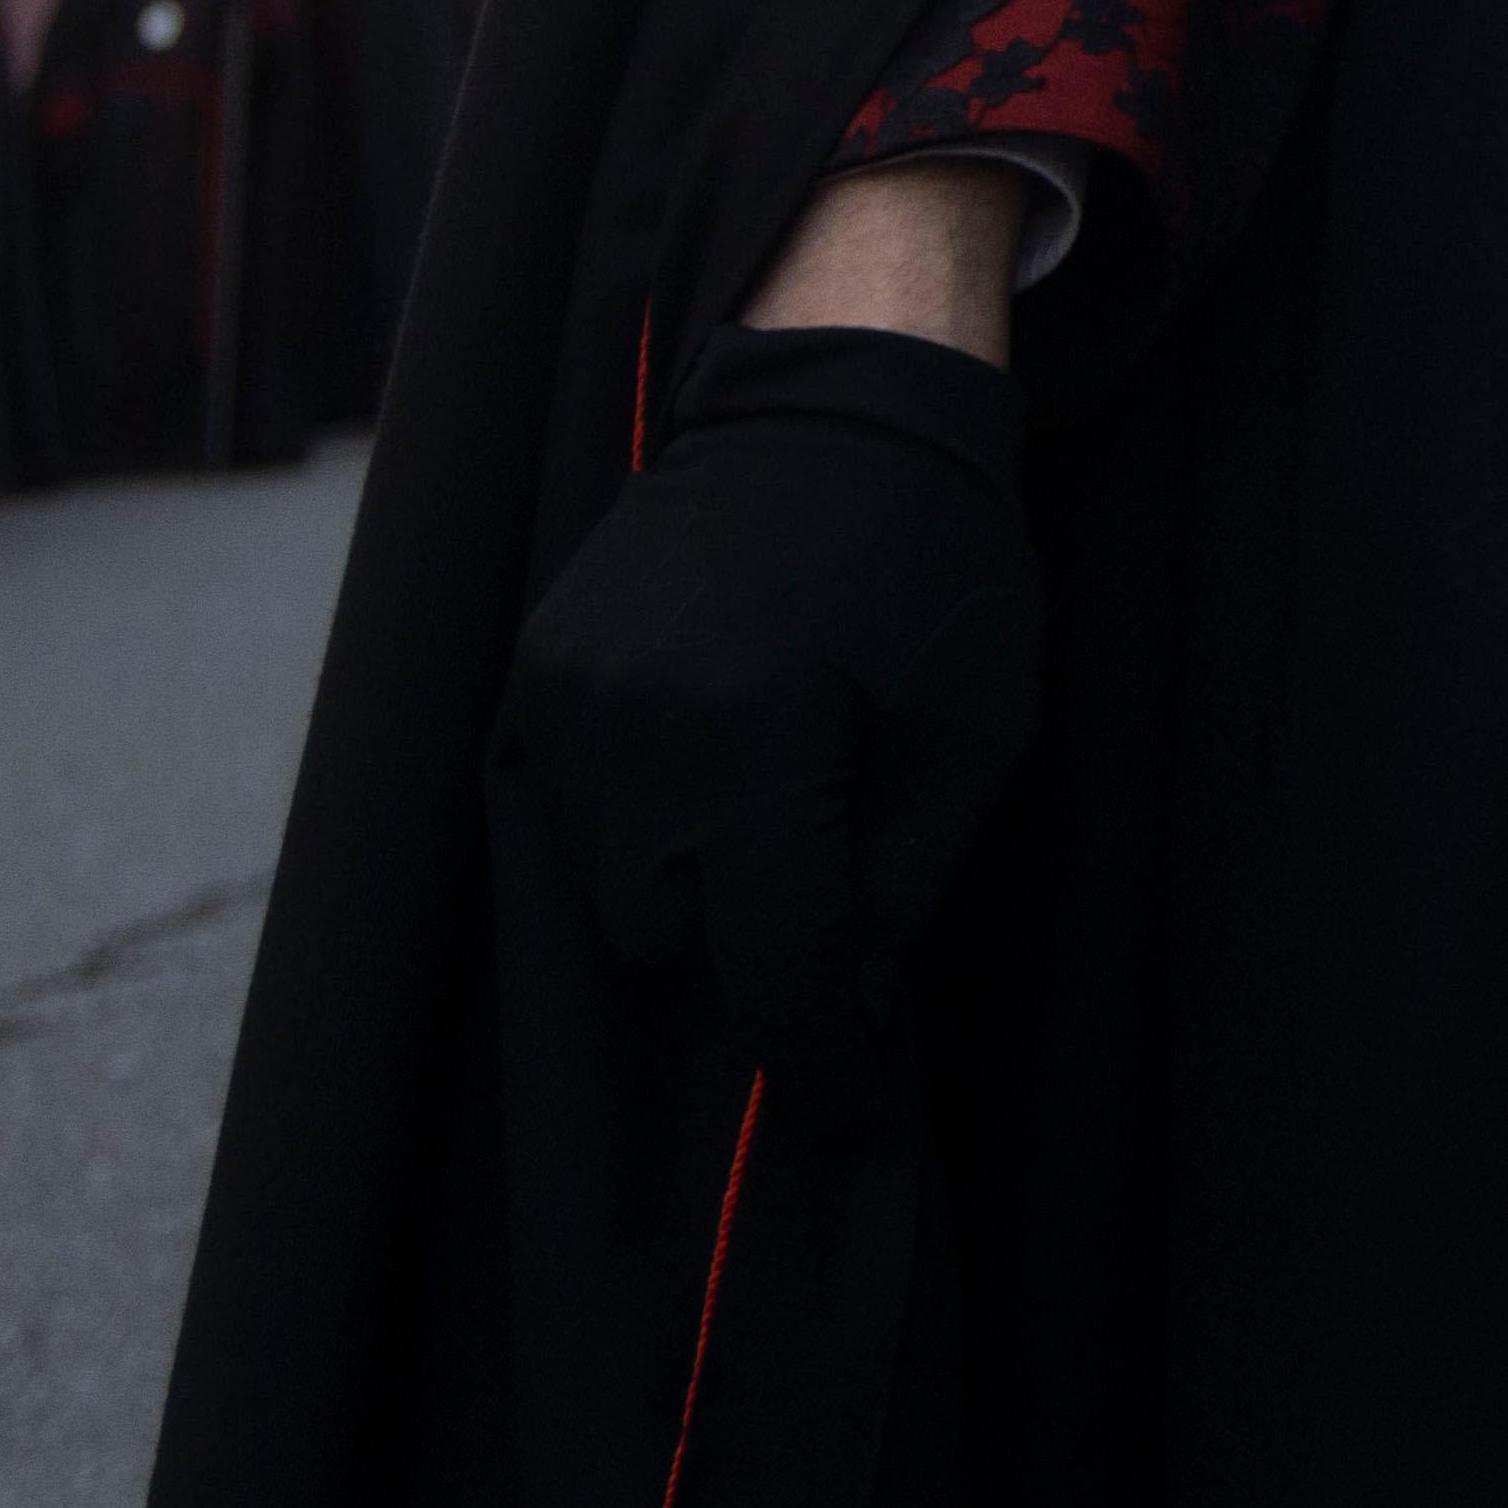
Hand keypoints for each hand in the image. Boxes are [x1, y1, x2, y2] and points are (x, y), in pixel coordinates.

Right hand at [497, 319, 1040, 1098]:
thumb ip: (900, 888)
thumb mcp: (973, 733)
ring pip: (602, 891)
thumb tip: (849, 1018)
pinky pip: (563, 812)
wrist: (839, 402)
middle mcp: (634, 739)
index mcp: (759, 753)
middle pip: (668, 948)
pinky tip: (710, 757)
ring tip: (777, 791)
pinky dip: (634, 820)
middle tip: (830, 882)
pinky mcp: (534, 673)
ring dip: (685, 885)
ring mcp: (565, 703)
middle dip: (747, 946)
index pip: (769, 971)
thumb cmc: (938, 566)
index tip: (850, 1105)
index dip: (818, 1058)